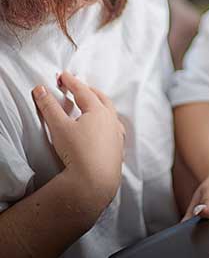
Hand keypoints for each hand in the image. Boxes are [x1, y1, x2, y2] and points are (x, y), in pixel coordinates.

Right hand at [32, 72, 124, 209]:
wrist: (95, 181)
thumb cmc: (78, 152)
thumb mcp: (59, 127)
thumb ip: (49, 107)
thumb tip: (40, 89)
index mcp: (98, 110)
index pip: (83, 91)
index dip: (72, 82)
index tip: (63, 75)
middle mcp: (111, 119)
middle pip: (101, 99)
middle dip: (89, 90)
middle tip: (78, 86)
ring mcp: (117, 133)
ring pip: (111, 113)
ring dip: (101, 105)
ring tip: (93, 103)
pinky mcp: (118, 147)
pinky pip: (115, 128)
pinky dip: (108, 122)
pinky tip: (104, 128)